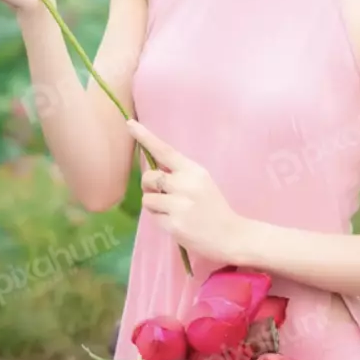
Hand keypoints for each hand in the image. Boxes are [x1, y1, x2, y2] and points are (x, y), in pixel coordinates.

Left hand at [127, 119, 245, 265]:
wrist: (230, 235)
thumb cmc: (213, 208)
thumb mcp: (201, 183)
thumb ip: (179, 174)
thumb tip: (151, 169)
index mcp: (194, 171)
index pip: (165, 151)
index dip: (145, 137)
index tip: (129, 124)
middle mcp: (186, 184)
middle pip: (149, 176)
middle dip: (149, 186)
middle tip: (164, 195)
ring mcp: (180, 205)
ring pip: (147, 199)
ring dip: (155, 206)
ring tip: (174, 212)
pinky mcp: (174, 224)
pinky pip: (153, 217)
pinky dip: (160, 220)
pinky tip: (177, 223)